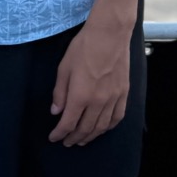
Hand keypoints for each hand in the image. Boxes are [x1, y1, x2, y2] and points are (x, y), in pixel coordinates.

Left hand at [48, 12, 130, 146]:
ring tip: (82, 140)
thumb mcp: (64, 68)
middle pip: (85, 128)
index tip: (53, 138)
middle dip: (74, 138)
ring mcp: (113, 98)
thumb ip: (60, 93)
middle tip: (66, 142)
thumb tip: (56, 111)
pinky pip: (117, 117)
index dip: (59, 133)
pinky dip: (108, 127)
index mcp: (80, 96)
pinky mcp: (123, 93)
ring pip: (102, 126)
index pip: (68, 123)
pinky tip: (102, 129)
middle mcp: (98, 102)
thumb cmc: (83, 47)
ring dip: (91, 136)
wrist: (109, 34)